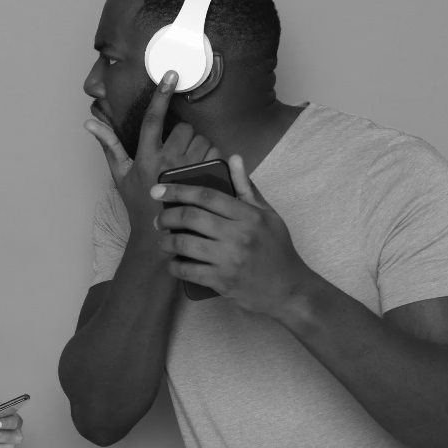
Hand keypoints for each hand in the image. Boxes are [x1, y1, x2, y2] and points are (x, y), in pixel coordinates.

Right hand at [84, 71, 217, 241]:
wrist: (158, 237)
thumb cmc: (139, 204)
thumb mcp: (120, 175)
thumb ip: (109, 145)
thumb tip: (89, 123)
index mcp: (146, 157)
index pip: (153, 119)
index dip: (162, 94)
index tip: (171, 74)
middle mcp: (167, 162)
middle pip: (185, 128)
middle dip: (184, 137)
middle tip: (177, 155)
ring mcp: (188, 172)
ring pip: (204, 140)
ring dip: (200, 147)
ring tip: (190, 166)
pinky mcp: (205, 181)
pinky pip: (216, 155)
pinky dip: (213, 159)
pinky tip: (203, 172)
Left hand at [150, 155, 314, 318]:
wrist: (288, 289)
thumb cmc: (277, 249)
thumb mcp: (268, 215)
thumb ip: (247, 188)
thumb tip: (234, 158)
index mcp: (249, 216)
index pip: (207, 195)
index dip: (178, 190)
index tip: (159, 189)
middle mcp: (238, 235)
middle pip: (190, 217)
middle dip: (167, 216)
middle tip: (159, 219)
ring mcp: (229, 259)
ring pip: (184, 244)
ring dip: (166, 242)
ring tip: (163, 241)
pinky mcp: (222, 281)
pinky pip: (188, 271)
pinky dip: (174, 266)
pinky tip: (172, 263)